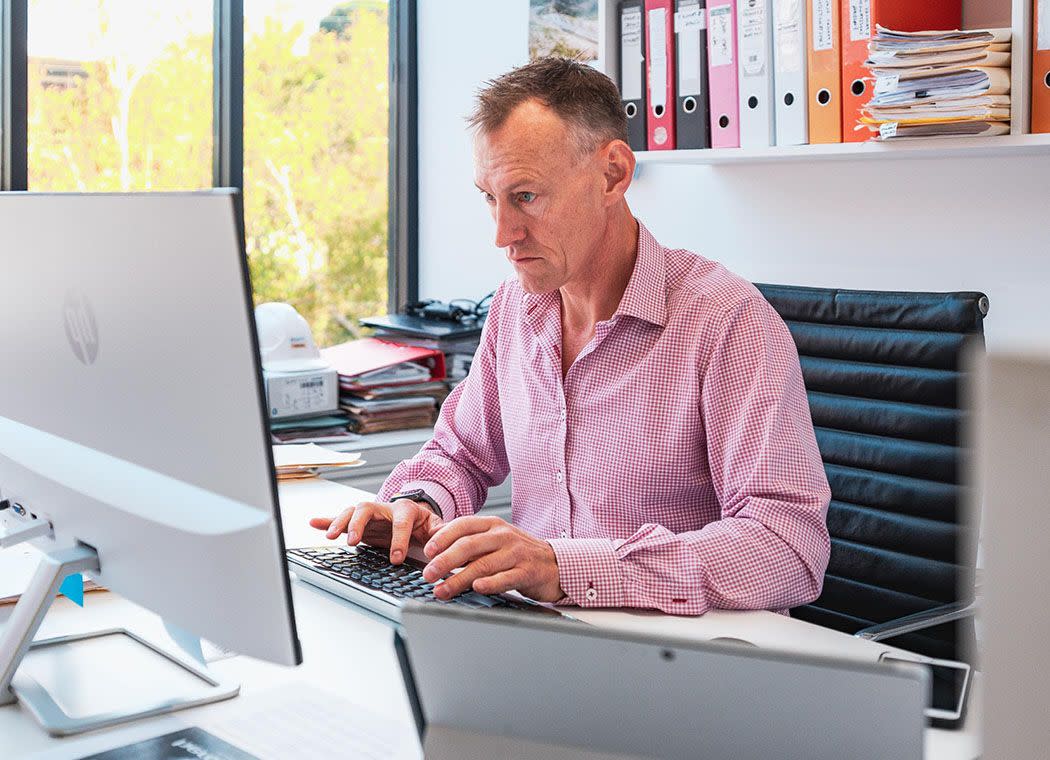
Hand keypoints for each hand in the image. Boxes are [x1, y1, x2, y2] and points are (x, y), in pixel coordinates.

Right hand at [309, 499, 442, 564]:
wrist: (415, 515)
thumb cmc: (423, 523)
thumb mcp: (436, 527)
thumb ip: (441, 533)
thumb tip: (448, 541)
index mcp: (405, 509)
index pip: (400, 521)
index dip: (398, 539)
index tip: (396, 558)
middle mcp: (384, 508)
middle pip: (367, 509)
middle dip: (359, 524)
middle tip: (353, 541)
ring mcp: (370, 514)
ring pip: (352, 512)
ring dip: (340, 523)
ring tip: (330, 536)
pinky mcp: (359, 522)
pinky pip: (341, 518)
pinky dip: (327, 521)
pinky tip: (314, 523)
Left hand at [421, 516, 563, 602]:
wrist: (555, 564)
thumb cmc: (520, 553)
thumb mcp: (495, 540)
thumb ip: (470, 543)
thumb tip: (436, 551)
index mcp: (493, 525)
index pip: (463, 525)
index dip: (443, 537)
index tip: (427, 551)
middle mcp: (504, 536)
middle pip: (469, 546)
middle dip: (445, 561)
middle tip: (428, 574)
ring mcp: (516, 553)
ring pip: (483, 565)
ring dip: (459, 579)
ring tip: (442, 590)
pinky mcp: (527, 572)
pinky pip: (506, 578)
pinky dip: (490, 583)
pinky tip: (477, 588)